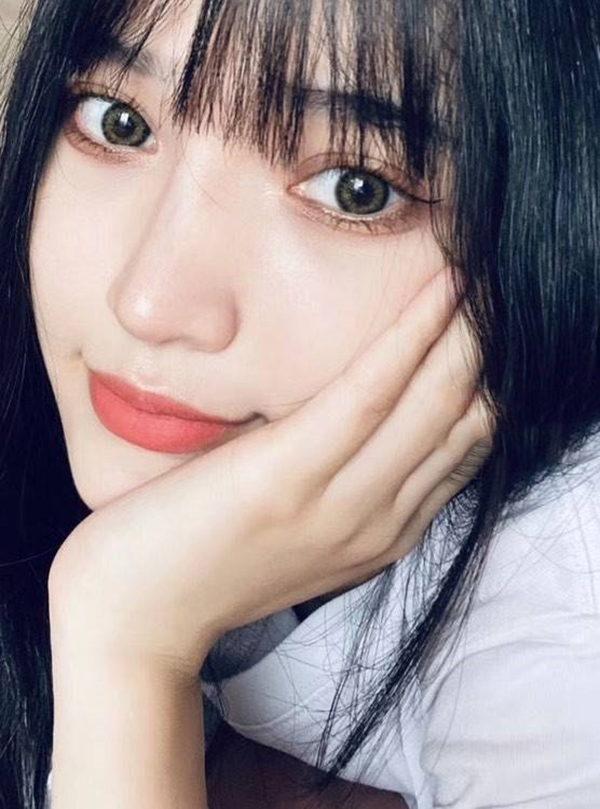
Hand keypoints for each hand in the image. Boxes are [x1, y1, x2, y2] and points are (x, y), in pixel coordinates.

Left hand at [49, 267, 492, 679]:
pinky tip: (438, 289)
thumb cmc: (202, 557)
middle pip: (467, 420)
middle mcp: (379, 522)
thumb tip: (355, 406)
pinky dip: (414, 334)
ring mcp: (339, 506)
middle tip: (493, 280)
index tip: (486, 322)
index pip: (467, 446)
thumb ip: (337, 478)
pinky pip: (372, 392)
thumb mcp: (294, 525)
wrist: (133, 618)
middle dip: (489, 346)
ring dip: (466, 330)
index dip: (487, 378)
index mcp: (384, 532)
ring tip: (477, 268)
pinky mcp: (289, 478)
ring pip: (436, 402)